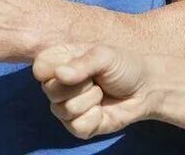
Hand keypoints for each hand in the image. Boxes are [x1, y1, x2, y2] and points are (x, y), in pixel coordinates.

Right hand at [33, 43, 154, 138]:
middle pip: (50, 91)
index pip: (39, 68)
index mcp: (60, 61)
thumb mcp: (104, 56)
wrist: (145, 89)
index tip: (75, 67)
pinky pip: (76, 127)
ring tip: (101, 93)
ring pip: (62, 110)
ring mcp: (67, 106)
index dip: (53, 70)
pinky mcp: (78, 126)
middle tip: (96, 80)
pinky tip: (102, 110)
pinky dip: (94, 119)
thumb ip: (81, 64)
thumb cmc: (124, 66)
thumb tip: (59, 75)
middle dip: (79, 87)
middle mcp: (59, 84)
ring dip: (89, 101)